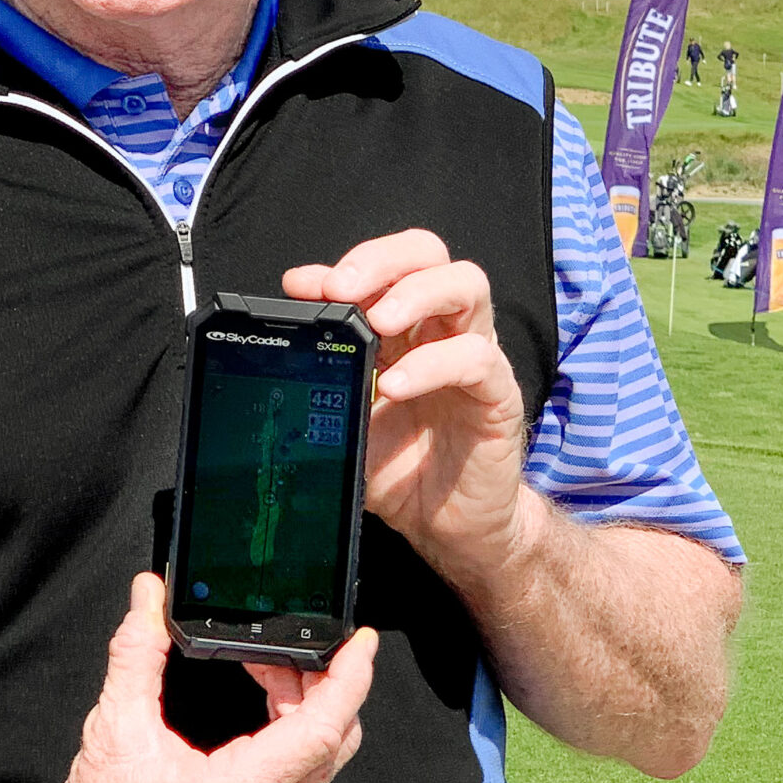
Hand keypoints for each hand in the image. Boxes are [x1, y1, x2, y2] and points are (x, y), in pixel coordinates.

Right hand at [27, 573, 375, 782]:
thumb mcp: (114, 725)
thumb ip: (136, 653)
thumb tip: (148, 598)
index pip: (321, 730)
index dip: (349, 680)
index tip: (361, 642)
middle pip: (335, 743)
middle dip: (329, 684)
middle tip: (301, 644)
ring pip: (323, 763)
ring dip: (312, 708)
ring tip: (271, 669)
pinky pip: (303, 779)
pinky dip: (297, 735)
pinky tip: (265, 708)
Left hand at [284, 230, 536, 584]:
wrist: (444, 527)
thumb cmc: (399, 466)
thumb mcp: (347, 415)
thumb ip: (325, 370)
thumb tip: (284, 336)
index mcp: (405, 327)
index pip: (388, 265)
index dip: (348, 264)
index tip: (302, 285)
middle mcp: (443, 330)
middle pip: (430, 255)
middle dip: (382, 260)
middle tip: (342, 289)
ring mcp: (475, 358)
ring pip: (466, 285)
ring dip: (415, 292)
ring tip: (376, 322)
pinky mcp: (498, 395)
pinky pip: (477, 359)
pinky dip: (433, 364)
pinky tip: (396, 385)